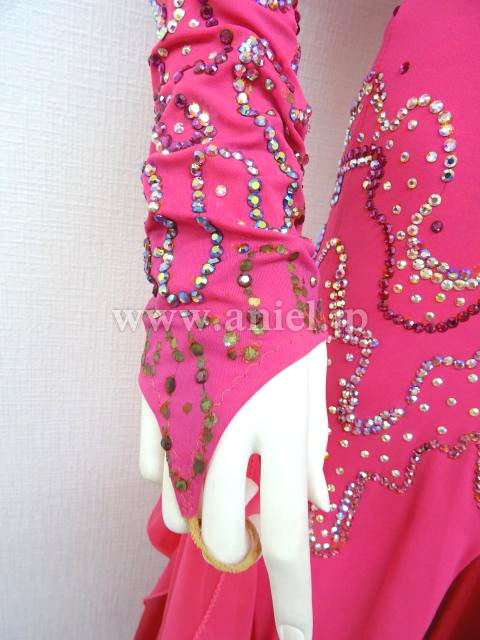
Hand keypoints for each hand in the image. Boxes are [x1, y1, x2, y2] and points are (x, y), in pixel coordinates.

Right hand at [140, 341, 329, 639]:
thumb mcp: (313, 377)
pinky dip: (171, 468)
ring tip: (217, 476)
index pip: (287, 535)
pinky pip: (150, 463)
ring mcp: (181, 417)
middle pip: (219, 532)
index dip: (292, 599)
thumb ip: (314, 446)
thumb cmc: (282, 317)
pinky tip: (189, 439)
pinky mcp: (149, 401)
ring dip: (196, 510)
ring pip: (174, 504)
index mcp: (280, 428)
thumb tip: (316, 503)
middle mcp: (229, 432)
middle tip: (241, 529)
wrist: (224, 259)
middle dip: (230, 548)